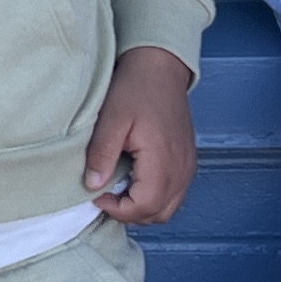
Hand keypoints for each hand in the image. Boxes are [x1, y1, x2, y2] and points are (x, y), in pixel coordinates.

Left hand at [84, 45, 199, 227]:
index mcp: (163, 158)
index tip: (97, 194)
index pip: (145, 206)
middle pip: (158, 214)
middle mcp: (181, 167)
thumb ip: (102, 154)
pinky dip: (155, 197)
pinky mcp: (187, 161)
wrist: (160, 67)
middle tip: (106, 195)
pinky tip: (135, 180)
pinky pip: (175, 194)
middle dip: (129, 212)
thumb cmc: (136, 88)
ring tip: (119, 189)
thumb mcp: (111, 118)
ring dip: (143, 207)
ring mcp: (187, 166)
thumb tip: (92, 186)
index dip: (118, 209)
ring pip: (168, 208)